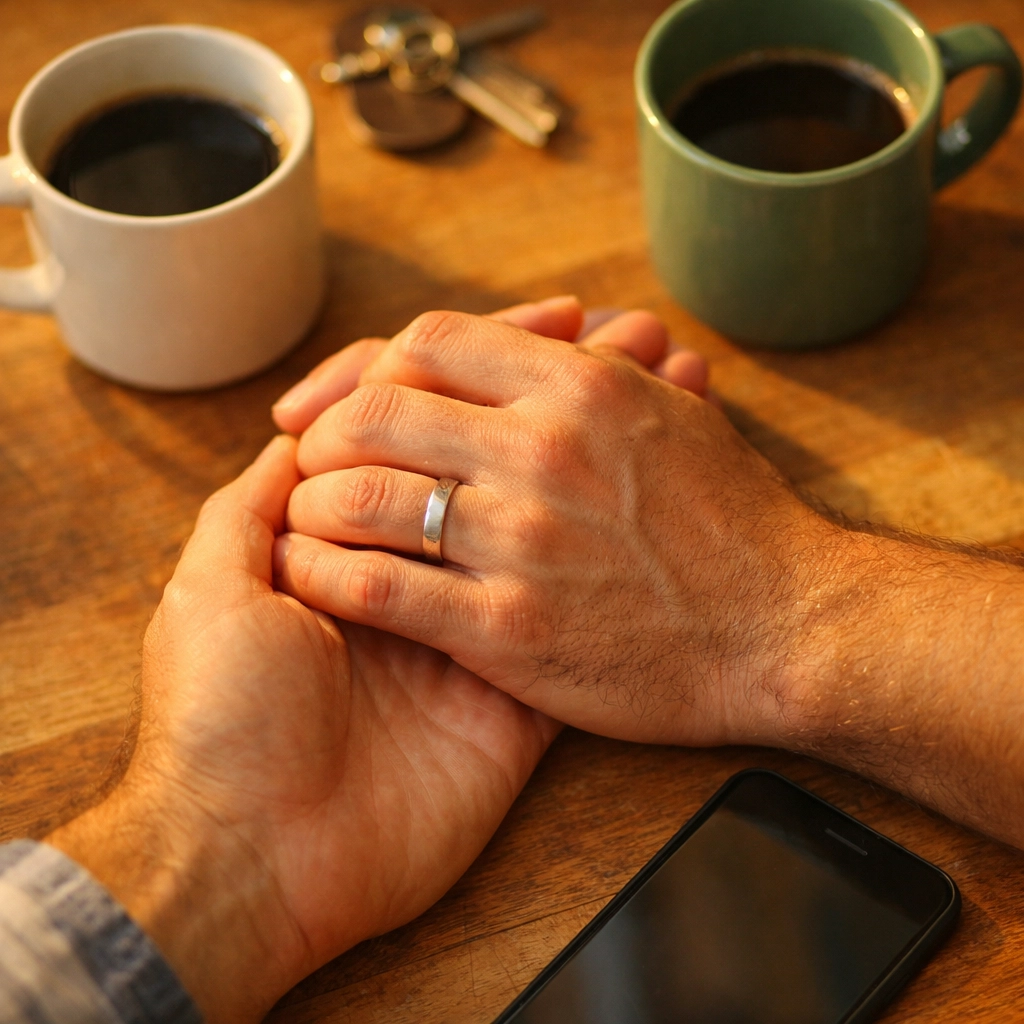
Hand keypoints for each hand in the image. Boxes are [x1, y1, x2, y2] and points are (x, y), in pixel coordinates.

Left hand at [48, 435, 556, 1023]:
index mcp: (346, 555)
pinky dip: (570, 578)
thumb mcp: (211, 592)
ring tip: (571, 453)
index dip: (422, 409)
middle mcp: (412, 588)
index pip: (395, 459)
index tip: (462, 371)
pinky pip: (552, 632)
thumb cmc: (223, 713)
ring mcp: (469, 642)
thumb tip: (298, 430)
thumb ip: (250, 509)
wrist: (261, 858)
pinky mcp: (513, 701)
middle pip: (467, 492)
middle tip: (558, 381)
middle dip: (504, 438)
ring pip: (519, 547)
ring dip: (545, 496)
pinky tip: (586, 529)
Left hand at [273, 310, 1023, 850]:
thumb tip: (539, 333)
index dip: (368, 365)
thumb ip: (594, 369)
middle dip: (327, 434)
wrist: (787, 629)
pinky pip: (382, 590)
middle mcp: (545, 450)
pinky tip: (318, 581)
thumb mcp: (672, 415)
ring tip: (307, 520)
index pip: (430, 340)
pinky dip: (331, 578)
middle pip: (377, 412)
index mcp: (580, 386)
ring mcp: (524, 541)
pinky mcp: (511, 630)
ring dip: (315, 504)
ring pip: (363, 497)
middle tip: (314, 461)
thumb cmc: (734, 523)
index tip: (344, 401)